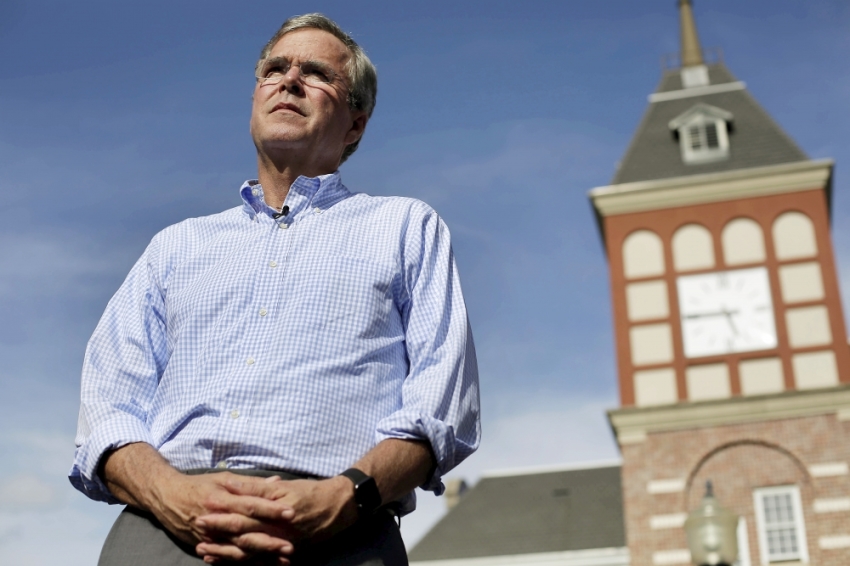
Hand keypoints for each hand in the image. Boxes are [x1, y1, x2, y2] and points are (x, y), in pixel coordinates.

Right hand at [100, 444, 298, 563]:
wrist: (166, 497)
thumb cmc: (199, 484)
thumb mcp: (224, 478)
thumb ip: (250, 483)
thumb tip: (277, 482)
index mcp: (221, 498)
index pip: (249, 504)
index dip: (270, 510)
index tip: (291, 513)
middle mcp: (215, 519)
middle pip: (244, 533)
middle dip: (268, 541)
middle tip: (290, 546)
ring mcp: (209, 536)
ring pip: (237, 550)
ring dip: (260, 557)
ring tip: (282, 561)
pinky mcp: (204, 546)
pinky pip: (227, 558)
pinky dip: (245, 564)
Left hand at [195, 475, 357, 561]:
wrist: (339, 507)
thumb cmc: (310, 492)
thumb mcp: (283, 487)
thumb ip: (256, 488)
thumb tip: (231, 485)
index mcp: (273, 515)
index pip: (241, 518)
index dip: (220, 519)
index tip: (201, 517)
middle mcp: (275, 534)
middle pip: (241, 539)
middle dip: (218, 540)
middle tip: (197, 539)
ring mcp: (280, 546)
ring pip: (248, 554)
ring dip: (226, 554)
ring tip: (206, 554)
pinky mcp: (285, 552)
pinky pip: (261, 561)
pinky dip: (244, 561)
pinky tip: (229, 561)